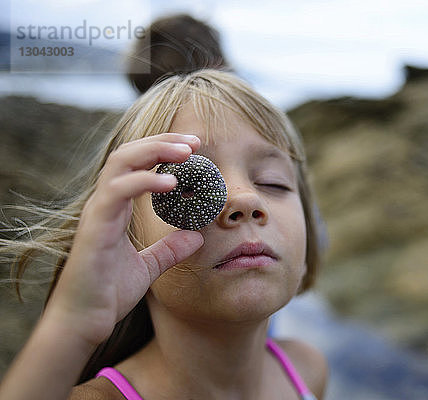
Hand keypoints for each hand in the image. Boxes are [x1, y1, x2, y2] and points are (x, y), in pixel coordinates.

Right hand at [45, 133, 203, 345]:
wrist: (84, 321)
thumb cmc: (108, 292)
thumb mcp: (148, 267)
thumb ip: (169, 250)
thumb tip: (196, 237)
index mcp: (115, 208)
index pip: (137, 165)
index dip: (163, 150)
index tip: (193, 147)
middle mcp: (104, 204)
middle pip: (129, 154)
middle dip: (162, 142)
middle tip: (194, 142)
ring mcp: (98, 212)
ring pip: (120, 163)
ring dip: (154, 151)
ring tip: (186, 152)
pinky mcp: (95, 227)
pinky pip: (117, 192)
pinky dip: (143, 181)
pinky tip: (170, 182)